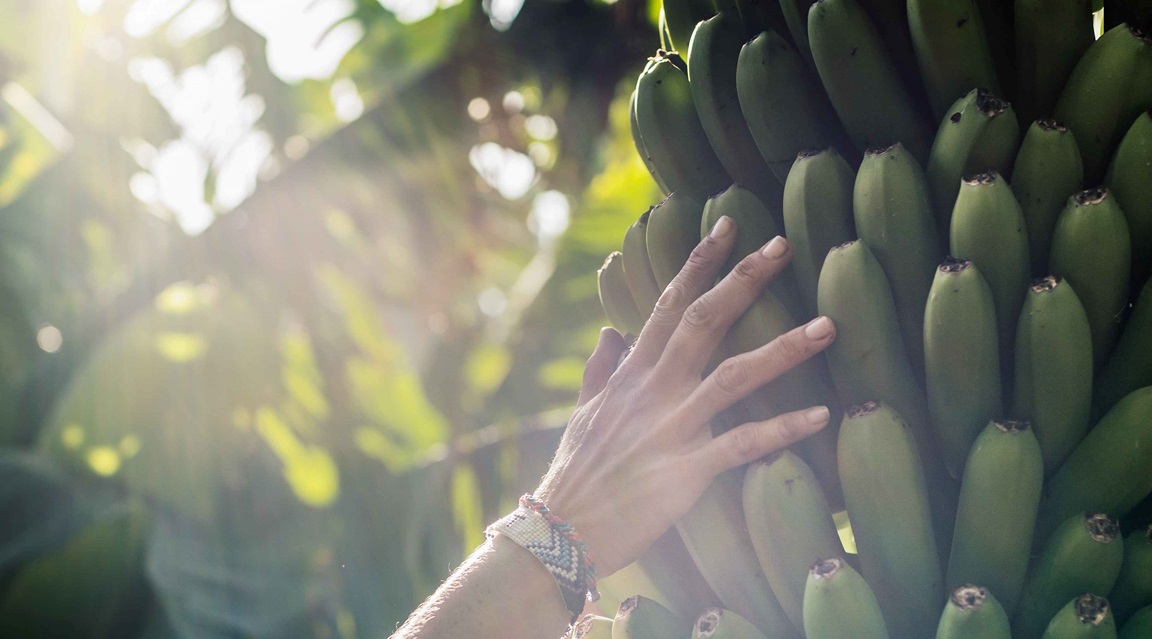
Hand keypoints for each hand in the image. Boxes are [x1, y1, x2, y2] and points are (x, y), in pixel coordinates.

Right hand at [534, 216, 836, 575]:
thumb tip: (609, 330)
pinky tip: (822, 415)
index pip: (669, 303)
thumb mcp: (584, 411)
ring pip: (734, 375)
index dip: (700, 261)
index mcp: (632, 373)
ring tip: (828, 326)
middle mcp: (655, 389)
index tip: (729, 225)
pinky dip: (782, 429)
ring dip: (783, 349)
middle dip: (745, 279)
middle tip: (784, 245)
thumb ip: (601, 369)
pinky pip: (743, 444)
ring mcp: (673, 427)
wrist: (563, 529)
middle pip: (705, 320)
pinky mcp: (687, 470)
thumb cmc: (576, 472)